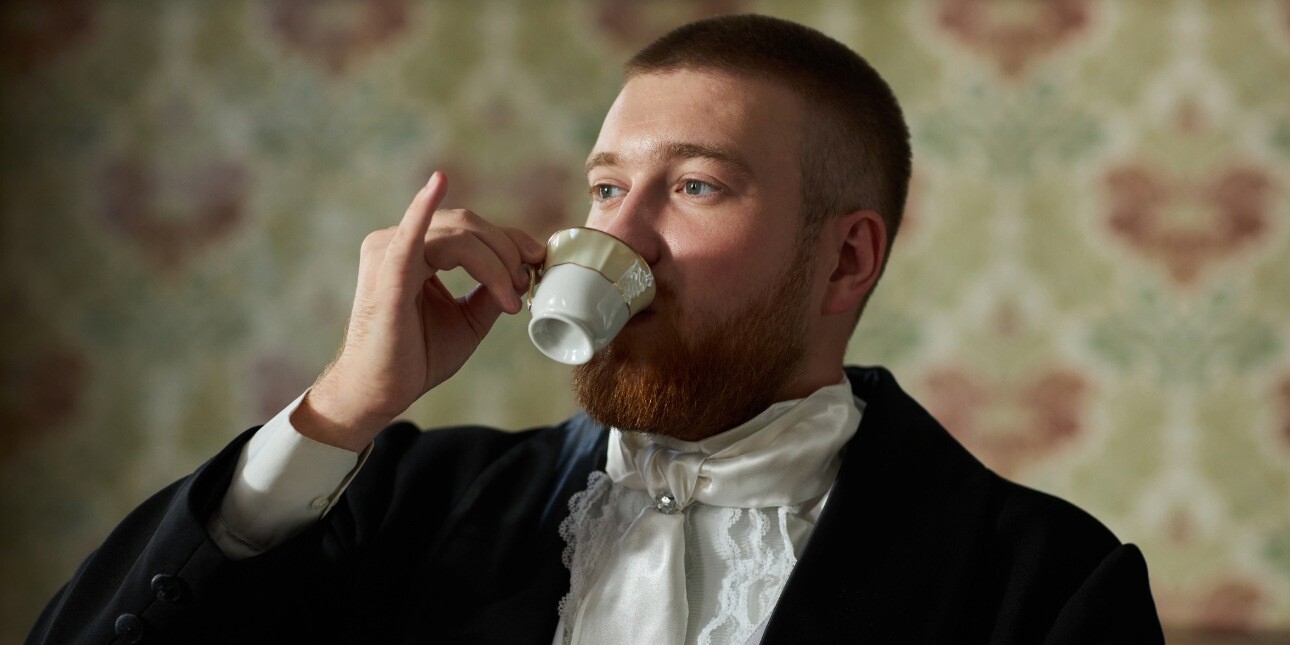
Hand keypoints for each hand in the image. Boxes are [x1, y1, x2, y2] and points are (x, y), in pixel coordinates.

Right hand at [294, 172, 545, 450]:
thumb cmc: (416, 357)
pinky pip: (411, 236)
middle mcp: (398, 242)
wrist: (381, 392)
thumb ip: (489, 291)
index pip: (470, 229)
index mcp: (414, 250)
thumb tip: (521, 274)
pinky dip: (424, 209)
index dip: (508, 241)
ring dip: (496, 262)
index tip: (536, 264)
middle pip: (468, 225)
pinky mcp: (388, 273)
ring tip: (512, 295)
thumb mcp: (467, 319)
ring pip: (458, 235)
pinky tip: (438, 184)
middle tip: (526, 284)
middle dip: (507, 252)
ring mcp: (389, 253)